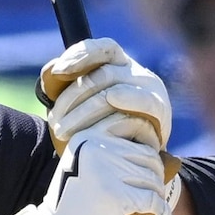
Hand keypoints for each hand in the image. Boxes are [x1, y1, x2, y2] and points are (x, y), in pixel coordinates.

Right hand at [0, 135, 187, 214]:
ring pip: (153, 182)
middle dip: (156, 184)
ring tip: (155, 214)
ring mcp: (108, 173)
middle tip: (151, 203)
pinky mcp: (117, 197)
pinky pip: (153, 202)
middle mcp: (98, 150)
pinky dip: (162, 214)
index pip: (138, 146)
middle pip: (149, 163)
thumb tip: (166, 159)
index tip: (150, 184)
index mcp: (89, 140)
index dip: (150, 167)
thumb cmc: (71, 210)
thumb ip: (107, 158)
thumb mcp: (83, 171)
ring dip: (159, 200)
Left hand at [38, 36, 172, 153]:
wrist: (116, 165)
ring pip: (115, 89)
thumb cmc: (91, 128)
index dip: (80, 55)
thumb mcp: (68, 103)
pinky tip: (113, 99)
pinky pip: (145, 101)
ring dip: (85, 111)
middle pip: (102, 74)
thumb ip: (57, 82)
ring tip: (65, 131)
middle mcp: (135, 72)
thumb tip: (53, 69)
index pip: (100, 49)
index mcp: (115, 64)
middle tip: (55, 121)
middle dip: (73, 97)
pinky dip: (129, 97)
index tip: (58, 71)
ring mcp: (150, 89)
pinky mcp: (160, 110)